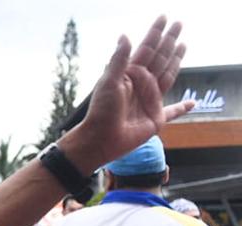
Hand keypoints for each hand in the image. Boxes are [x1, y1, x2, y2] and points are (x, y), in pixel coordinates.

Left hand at [64, 17, 192, 170]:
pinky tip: (193, 103)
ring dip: (176, 61)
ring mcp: (150, 100)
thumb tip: (125, 35)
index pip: (147, 48)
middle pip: (161, 57)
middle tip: (179, 23)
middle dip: (169, 40)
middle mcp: (143, 84)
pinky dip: (183, 108)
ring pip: (169, 76)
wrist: (101, 139)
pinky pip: (174, 112)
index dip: (155, 33)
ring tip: (182, 46)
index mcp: (131, 74)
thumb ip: (119, 60)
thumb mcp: (109, 82)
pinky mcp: (156, 118)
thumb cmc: (102, 111)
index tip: (164, 17)